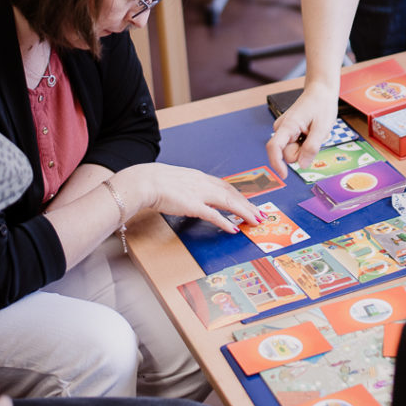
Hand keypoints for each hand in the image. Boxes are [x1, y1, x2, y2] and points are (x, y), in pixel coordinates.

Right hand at [116, 164, 261, 233]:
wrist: (144, 181)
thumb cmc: (154, 181)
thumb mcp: (176, 180)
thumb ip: (187, 186)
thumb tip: (191, 194)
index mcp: (199, 177)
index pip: (226, 185)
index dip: (239, 195)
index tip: (249, 202)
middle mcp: (203, 183)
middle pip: (232, 193)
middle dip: (248, 204)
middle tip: (260, 214)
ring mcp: (199, 194)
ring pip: (229, 202)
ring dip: (244, 212)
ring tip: (255, 220)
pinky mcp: (193, 206)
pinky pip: (214, 215)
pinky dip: (226, 222)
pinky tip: (235, 229)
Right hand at [266, 83, 338, 178]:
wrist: (321, 91)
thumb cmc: (322, 106)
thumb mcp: (322, 128)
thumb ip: (311, 147)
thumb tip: (301, 165)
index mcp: (288, 125)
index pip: (274, 148)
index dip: (277, 164)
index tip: (284, 176)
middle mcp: (282, 128)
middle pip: (288, 154)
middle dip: (302, 152)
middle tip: (315, 136)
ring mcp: (284, 129)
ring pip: (292, 151)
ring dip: (305, 147)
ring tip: (314, 132)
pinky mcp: (288, 131)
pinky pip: (295, 145)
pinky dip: (305, 143)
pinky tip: (311, 131)